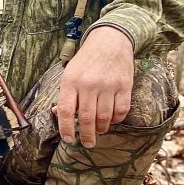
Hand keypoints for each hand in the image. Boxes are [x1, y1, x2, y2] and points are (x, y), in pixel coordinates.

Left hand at [53, 27, 133, 147]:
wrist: (110, 40)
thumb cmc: (86, 60)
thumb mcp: (69, 73)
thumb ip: (65, 94)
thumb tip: (59, 114)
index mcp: (71, 81)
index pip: (66, 111)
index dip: (65, 128)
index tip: (68, 139)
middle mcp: (89, 84)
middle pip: (86, 118)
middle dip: (86, 135)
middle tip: (88, 143)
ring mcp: (108, 85)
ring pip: (104, 117)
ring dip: (101, 129)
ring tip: (99, 131)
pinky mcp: (124, 85)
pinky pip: (121, 110)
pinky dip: (116, 119)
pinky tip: (112, 120)